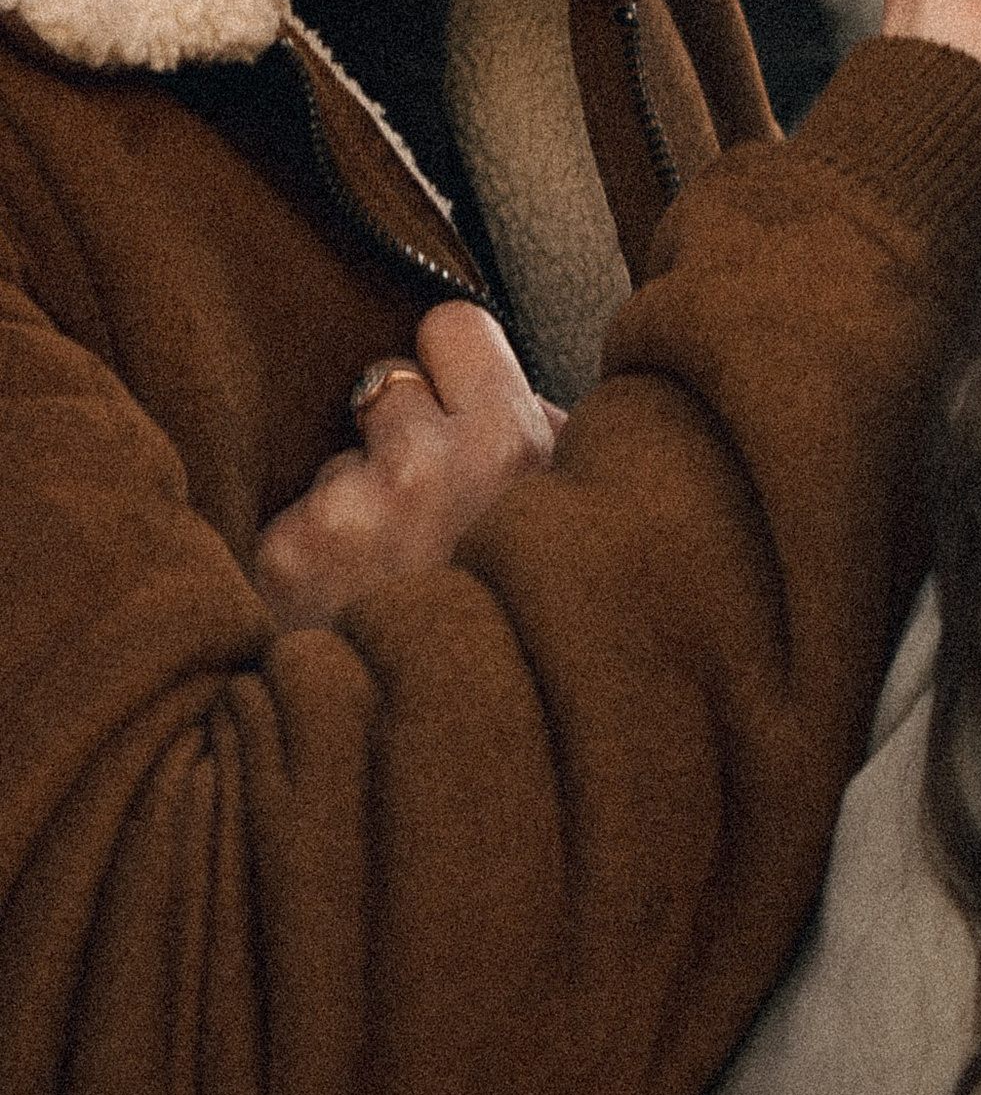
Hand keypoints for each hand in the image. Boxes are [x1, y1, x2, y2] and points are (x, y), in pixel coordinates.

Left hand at [253, 303, 565, 627]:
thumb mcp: (580, 530)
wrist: (457, 770)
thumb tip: (517, 388)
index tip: (456, 404)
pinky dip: (315, 560)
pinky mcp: (286, 558)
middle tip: (427, 511)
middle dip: (398, 436)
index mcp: (510, 444)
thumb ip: (549, 445)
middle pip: (384, 385)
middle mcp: (424, 465)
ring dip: (355, 506)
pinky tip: (352, 610)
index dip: (453, 366)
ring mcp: (347, 511)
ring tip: (393, 580)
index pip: (451, 324)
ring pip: (336, 461)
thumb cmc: (530, 634)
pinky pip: (295, 519)